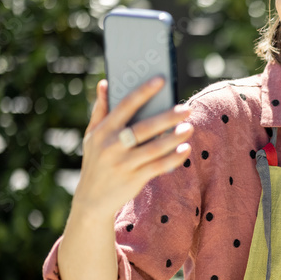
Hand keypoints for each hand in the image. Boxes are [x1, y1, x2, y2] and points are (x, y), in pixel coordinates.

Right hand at [75, 77, 192, 218]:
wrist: (91, 199)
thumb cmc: (96, 161)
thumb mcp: (92, 136)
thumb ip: (100, 110)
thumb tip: (105, 82)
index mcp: (103, 130)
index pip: (125, 106)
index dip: (143, 92)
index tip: (161, 79)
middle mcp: (112, 146)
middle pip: (144, 128)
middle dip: (166, 117)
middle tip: (186, 108)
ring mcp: (124, 163)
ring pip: (154, 149)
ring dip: (173, 138)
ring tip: (189, 127)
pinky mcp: (134, 179)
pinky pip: (158, 167)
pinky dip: (173, 158)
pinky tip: (185, 149)